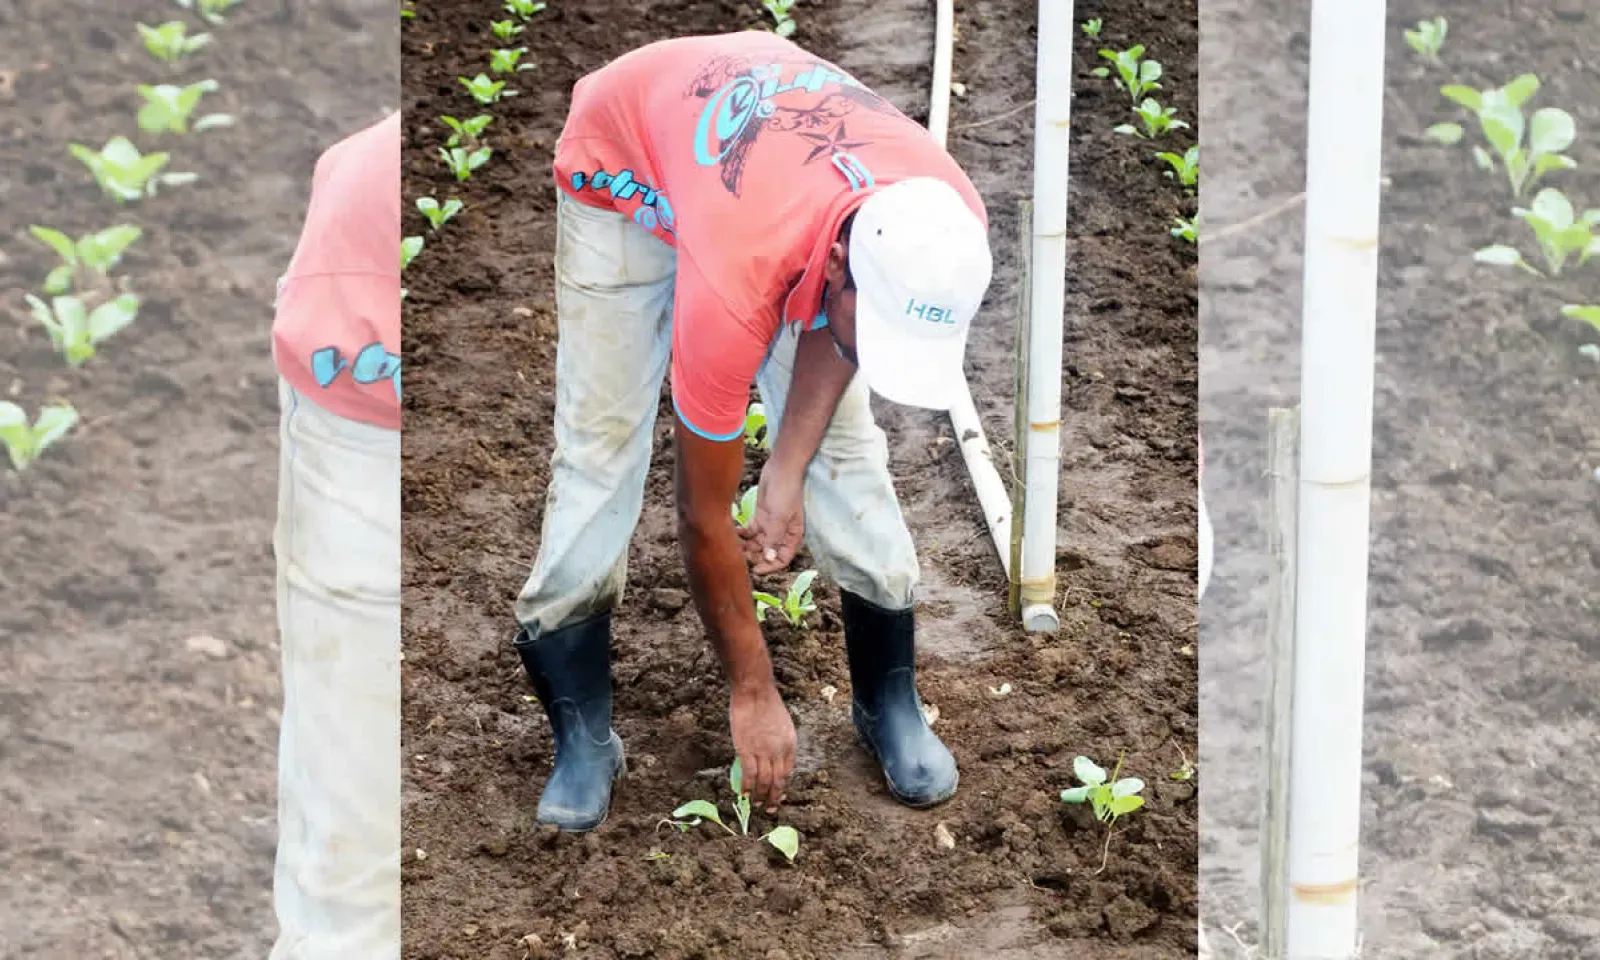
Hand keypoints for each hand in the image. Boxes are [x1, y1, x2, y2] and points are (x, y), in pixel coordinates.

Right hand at [728, 681, 795, 812]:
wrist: (755, 692)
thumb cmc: (766, 703)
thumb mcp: (782, 724)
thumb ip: (778, 741)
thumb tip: (772, 755)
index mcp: (790, 744)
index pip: (788, 771)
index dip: (782, 786)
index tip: (778, 794)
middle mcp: (780, 751)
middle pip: (778, 781)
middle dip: (774, 797)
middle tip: (769, 809)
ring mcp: (764, 752)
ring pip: (764, 782)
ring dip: (760, 796)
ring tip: (756, 804)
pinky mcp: (747, 750)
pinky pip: (749, 775)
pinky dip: (747, 787)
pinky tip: (744, 794)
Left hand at [738, 459, 804, 575]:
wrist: (781, 469)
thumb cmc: (786, 492)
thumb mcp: (780, 516)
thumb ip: (773, 538)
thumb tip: (768, 558)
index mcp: (792, 536)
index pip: (782, 559)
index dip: (770, 566)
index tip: (755, 570)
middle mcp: (781, 534)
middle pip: (767, 553)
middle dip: (755, 557)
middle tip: (740, 558)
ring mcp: (770, 526)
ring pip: (757, 544)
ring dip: (746, 547)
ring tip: (734, 547)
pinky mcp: (760, 517)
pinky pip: (750, 532)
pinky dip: (743, 534)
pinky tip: (735, 533)